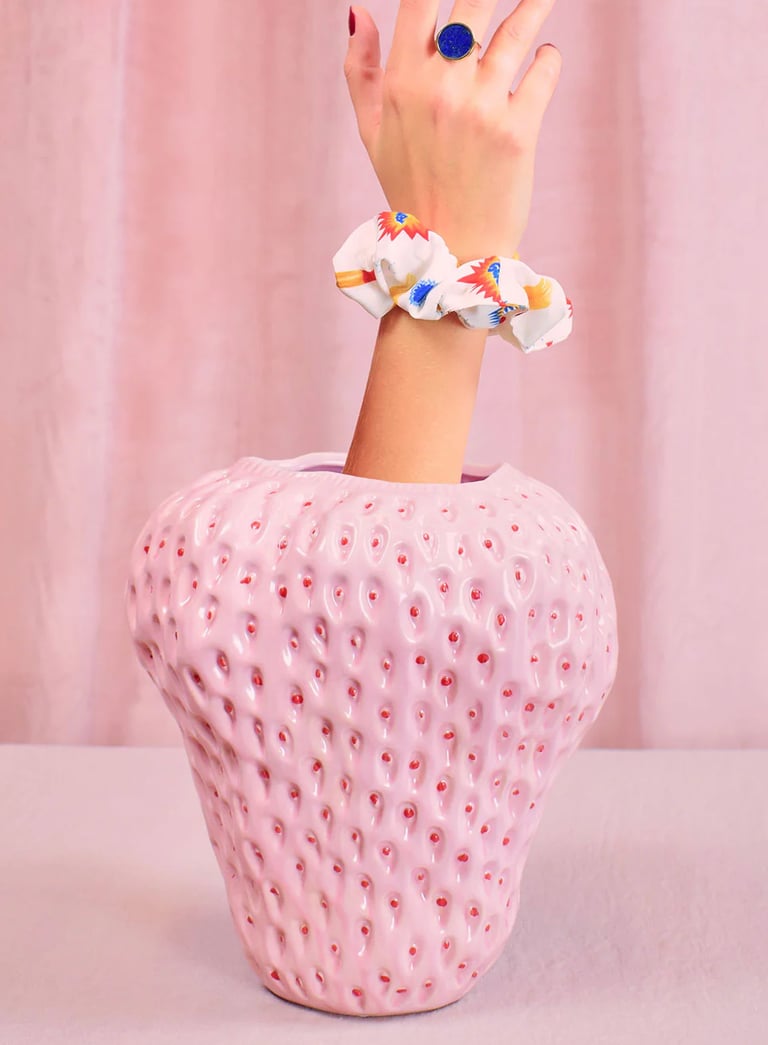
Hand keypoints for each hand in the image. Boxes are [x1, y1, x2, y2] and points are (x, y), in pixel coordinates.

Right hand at [345, 0, 561, 262]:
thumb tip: (357, 11)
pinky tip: (543, 58)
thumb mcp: (371, 133)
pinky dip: (548, 58)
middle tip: (507, 0)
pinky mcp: (518, 129)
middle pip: (474, 2)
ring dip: (535, 5)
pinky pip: (544, 70)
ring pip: (519, 28)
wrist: (451, 250)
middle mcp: (440, 88)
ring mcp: (481, 107)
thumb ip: (360, 70)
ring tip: (542, 0)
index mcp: (401, 83)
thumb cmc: (411, 188)